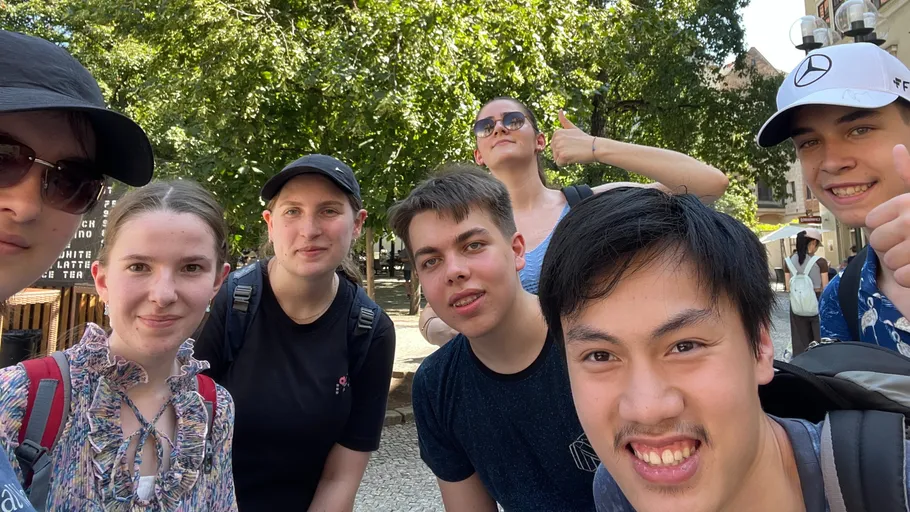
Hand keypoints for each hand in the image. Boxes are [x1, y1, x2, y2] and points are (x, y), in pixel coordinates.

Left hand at [551, 109, 598, 165]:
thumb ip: (564, 121)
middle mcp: (556, 138)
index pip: (554, 146)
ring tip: (574, 152)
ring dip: (565, 158)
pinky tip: (573, 157)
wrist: (596, 147)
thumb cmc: (585, 139)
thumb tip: (560, 110)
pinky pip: (559, 163)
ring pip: (557, 158)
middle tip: (574, 149)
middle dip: (563, 153)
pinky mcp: (562, 155)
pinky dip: (566, 163)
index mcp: (557, 132)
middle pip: (554, 152)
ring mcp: (558, 147)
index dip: (564, 147)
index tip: (572, 144)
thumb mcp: (573, 128)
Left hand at [866, 144, 909, 286]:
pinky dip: (909, 279)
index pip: (872, 221)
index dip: (884, 229)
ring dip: (901, 264)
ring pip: (889, 259)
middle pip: (876, 240)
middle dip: (890, 248)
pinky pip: (902, 276)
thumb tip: (897, 147)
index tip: (905, 227)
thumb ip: (909, 175)